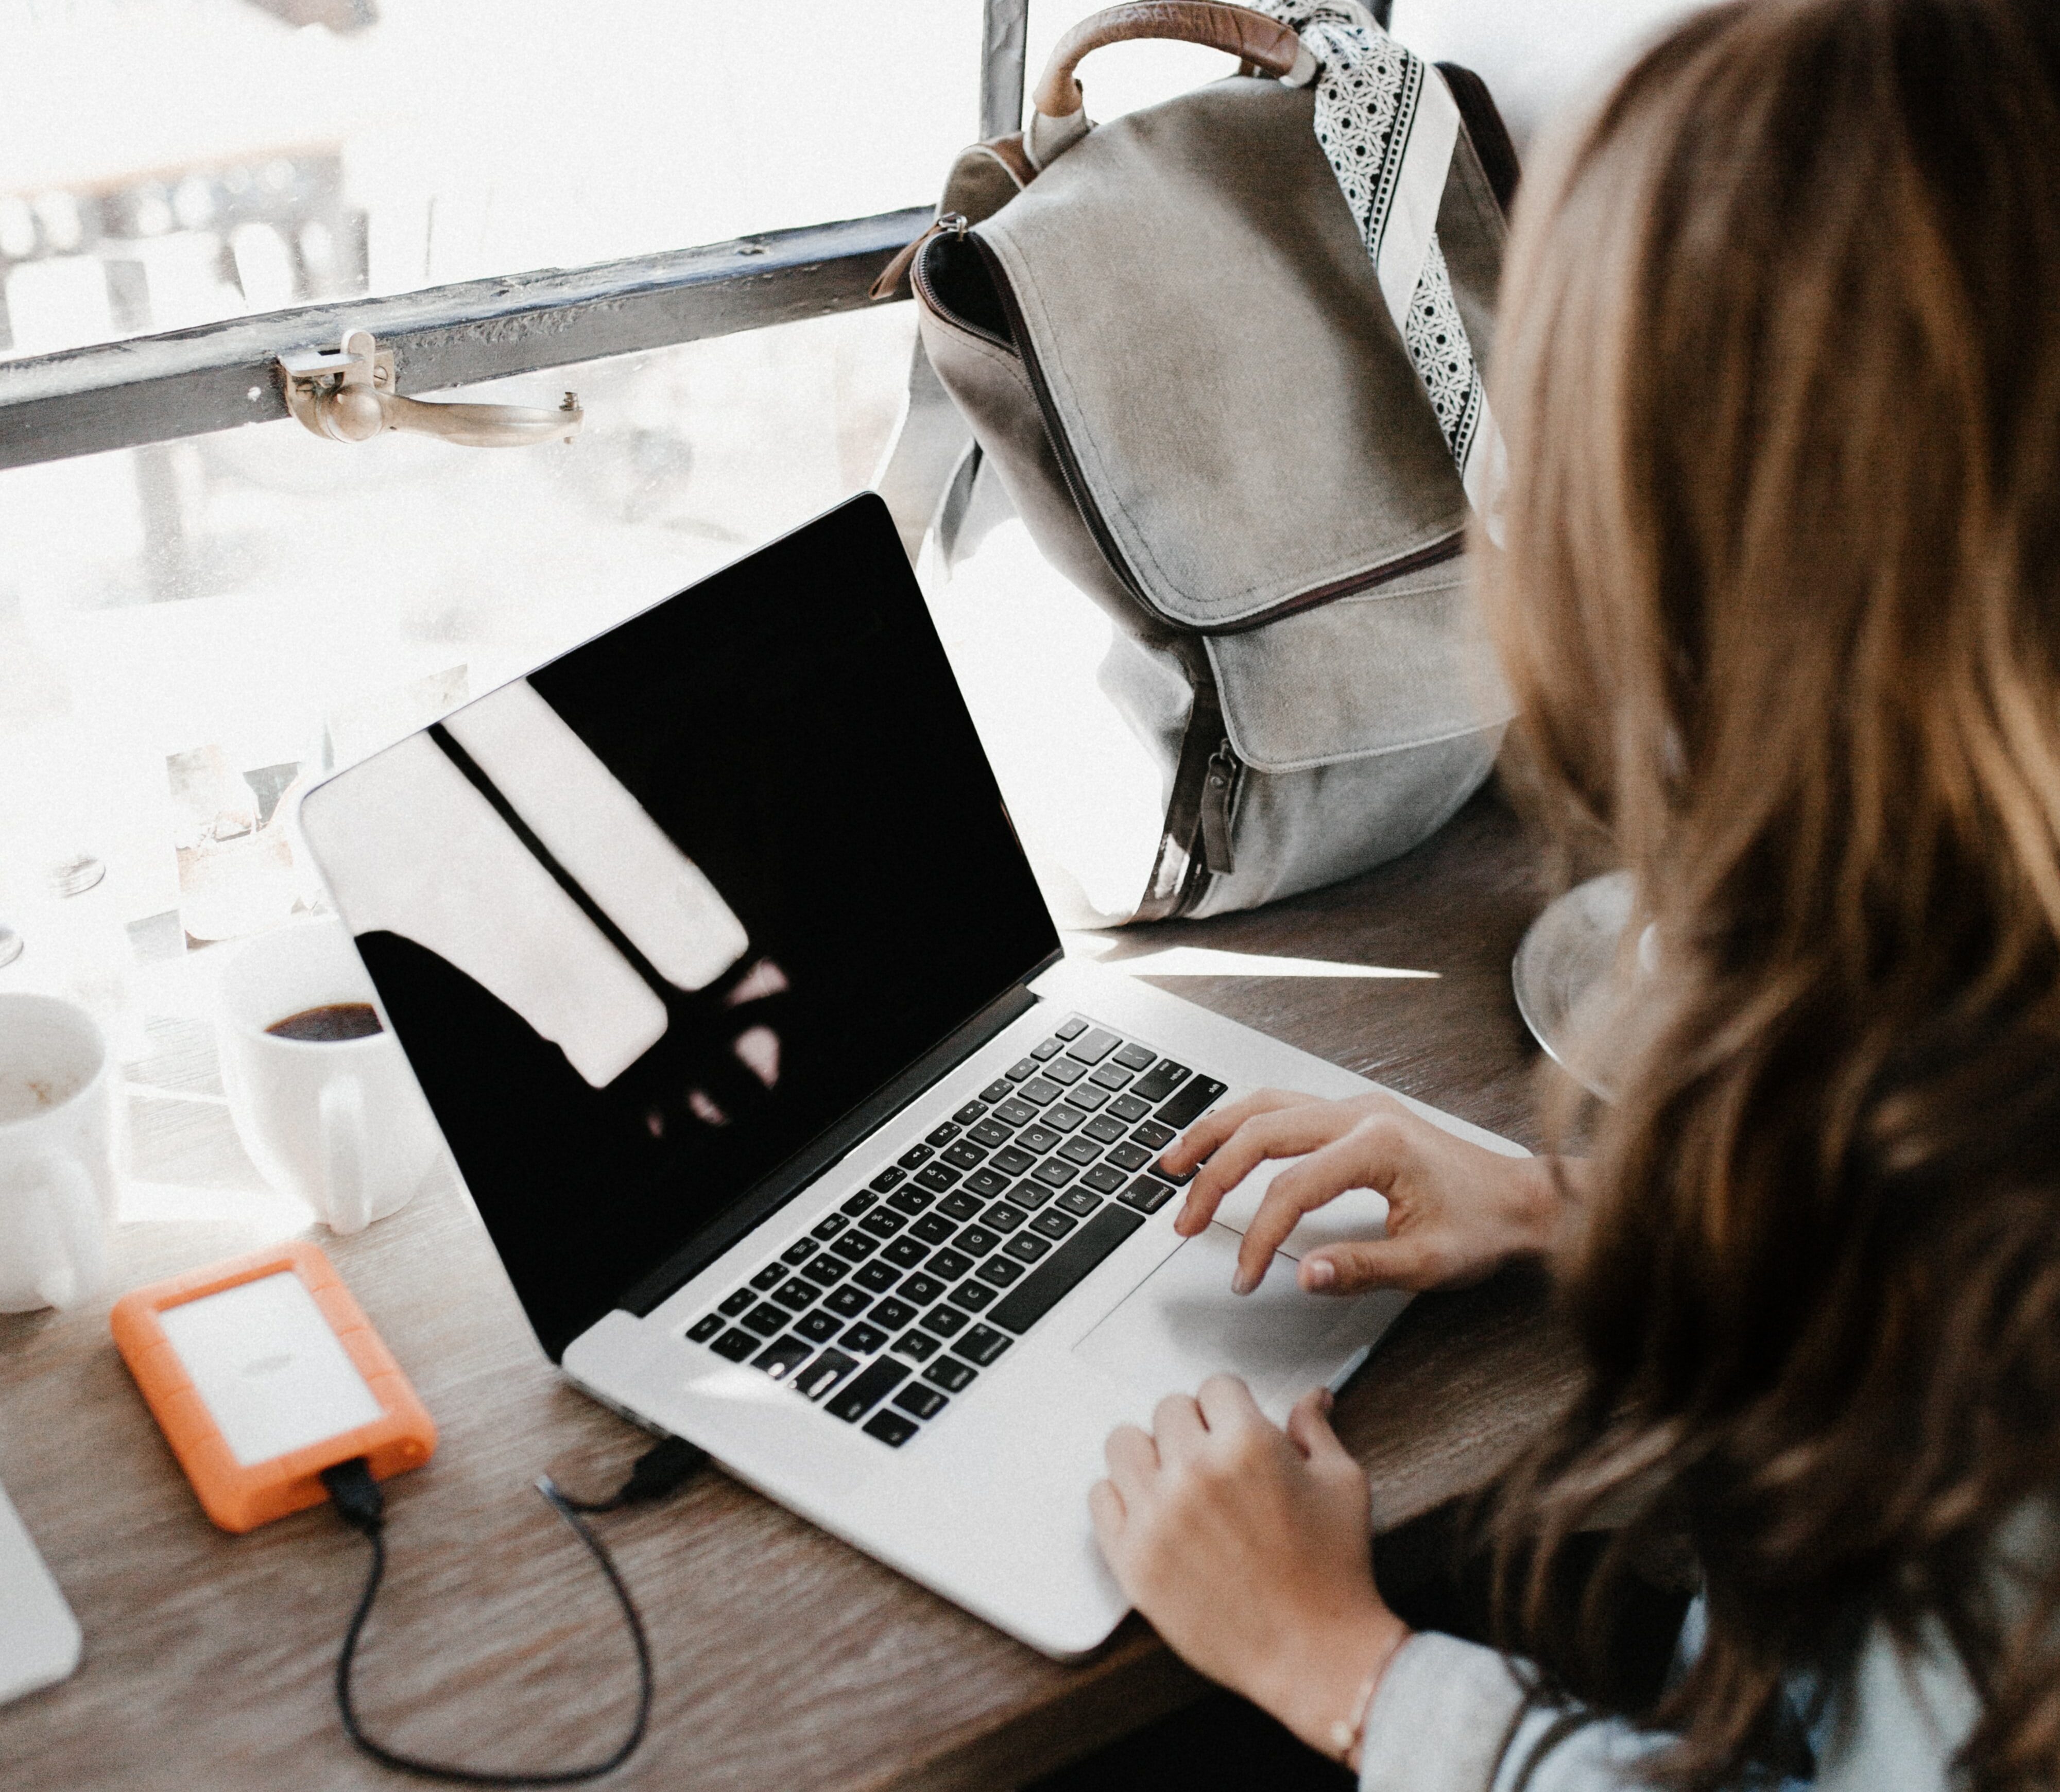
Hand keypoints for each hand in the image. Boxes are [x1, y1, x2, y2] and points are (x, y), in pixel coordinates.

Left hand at [1089, 1376, 1408, 1760]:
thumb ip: (1315, 1430)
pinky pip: (1100, 1497)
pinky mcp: (1132, 1558)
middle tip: (1213, 1459)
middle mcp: (1194, 1472)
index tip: (1235, 1426)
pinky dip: (1122, 1498)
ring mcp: (1156, 1516)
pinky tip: (1152, 1512)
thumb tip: (1311, 1397)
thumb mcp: (1342, 1484)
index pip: (1215, 1386)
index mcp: (1247, 1444)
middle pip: (1168, 1410)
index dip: (1231, 1406)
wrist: (1313, 1654)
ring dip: (1150, 1454)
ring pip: (1123, 1443)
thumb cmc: (1333, 1573)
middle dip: (1194, 1427)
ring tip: (1175, 1480)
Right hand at [1161, 1089, 1569, 1296]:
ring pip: (1265, 1105)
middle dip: (1213, 1177)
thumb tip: (1303, 1274)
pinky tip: (1222, 1143)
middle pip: (1261, 1131)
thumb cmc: (1486, 1227)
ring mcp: (1357, 1107)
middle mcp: (1361, 1114)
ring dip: (1215, 1133)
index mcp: (1378, 1145)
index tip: (1244, 1276)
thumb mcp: (1429, 1263)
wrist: (1525, 1199)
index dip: (1258, 1236)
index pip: (1291, 1188)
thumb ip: (1361, 1267)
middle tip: (1184, 1221)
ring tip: (1174, 1164)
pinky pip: (1284, 1106)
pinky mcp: (1356, 1114)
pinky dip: (1243, 1124)